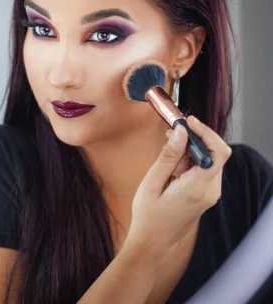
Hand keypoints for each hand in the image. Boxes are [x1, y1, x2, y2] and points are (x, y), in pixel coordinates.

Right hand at [125, 116, 231, 264]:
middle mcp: (210, 191)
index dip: (206, 132)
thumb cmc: (148, 215)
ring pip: (209, 161)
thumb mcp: (152, 183)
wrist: (152, 242)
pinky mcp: (206, 195)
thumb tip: (181, 132)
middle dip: (195, 138)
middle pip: (215, 154)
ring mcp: (210, 194)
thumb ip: (168, 156)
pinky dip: (190, 161)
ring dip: (191, 150)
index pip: (217, 152)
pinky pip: (204, 171)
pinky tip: (171, 163)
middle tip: (172, 131)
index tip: (188, 122)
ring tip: (167, 149)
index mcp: (197, 188)